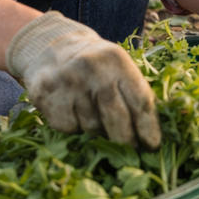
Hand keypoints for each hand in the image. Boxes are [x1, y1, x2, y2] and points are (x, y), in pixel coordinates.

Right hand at [6, 12, 160, 148]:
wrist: (52, 48)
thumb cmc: (97, 66)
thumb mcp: (119, 67)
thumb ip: (135, 93)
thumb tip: (150, 134)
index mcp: (117, 61)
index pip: (139, 100)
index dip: (148, 127)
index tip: (152, 146)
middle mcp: (93, 69)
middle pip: (116, 117)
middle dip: (126, 140)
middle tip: (132, 151)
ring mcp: (68, 83)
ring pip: (91, 127)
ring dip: (98, 132)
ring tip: (97, 119)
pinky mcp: (46, 96)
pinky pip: (69, 127)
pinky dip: (75, 128)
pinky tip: (74, 112)